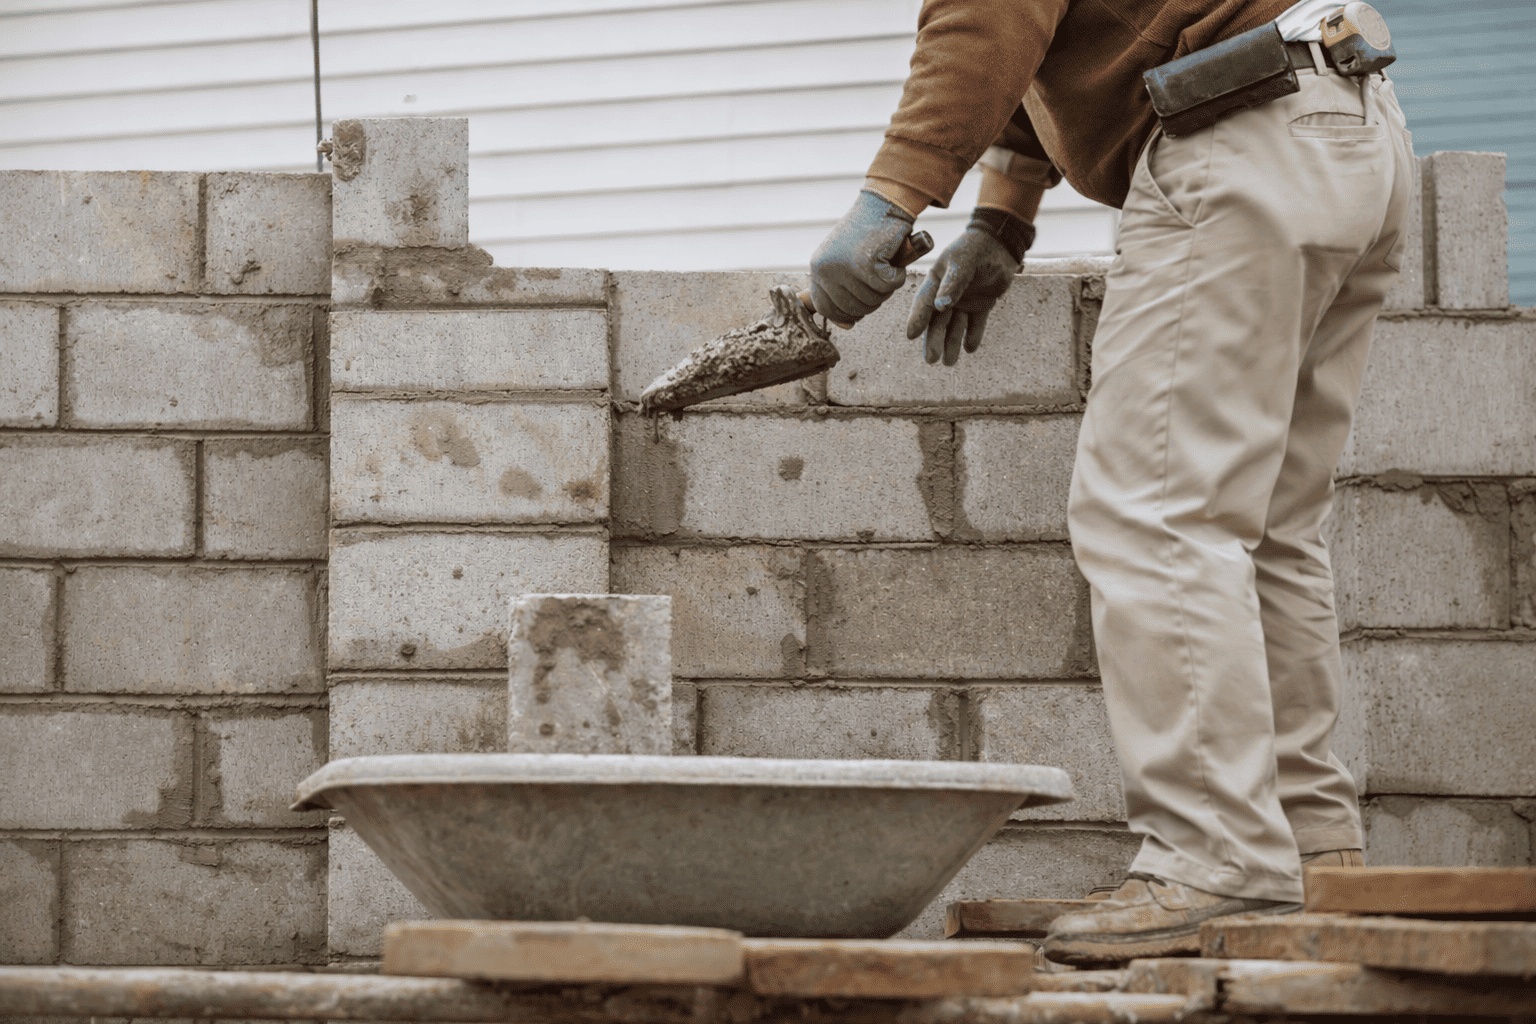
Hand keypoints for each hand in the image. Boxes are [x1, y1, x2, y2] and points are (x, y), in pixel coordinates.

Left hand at [809, 190, 916, 323]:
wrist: (883, 202)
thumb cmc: (868, 233)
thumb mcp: (844, 261)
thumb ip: (841, 291)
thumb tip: (846, 325)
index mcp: (817, 267)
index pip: (826, 309)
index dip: (845, 314)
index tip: (860, 305)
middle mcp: (827, 268)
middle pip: (853, 309)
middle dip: (872, 299)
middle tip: (879, 278)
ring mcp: (846, 267)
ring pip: (873, 299)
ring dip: (886, 287)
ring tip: (885, 264)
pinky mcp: (869, 263)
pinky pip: (889, 287)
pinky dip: (897, 276)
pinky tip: (893, 259)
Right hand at [906, 208, 1033, 364]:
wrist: (1002, 243)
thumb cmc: (977, 248)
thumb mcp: (963, 262)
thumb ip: (953, 284)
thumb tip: (940, 307)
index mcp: (936, 281)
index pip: (924, 303)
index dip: (917, 319)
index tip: (910, 335)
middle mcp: (947, 294)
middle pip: (938, 321)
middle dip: (934, 340)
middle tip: (931, 359)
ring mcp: (964, 301)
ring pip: (955, 326)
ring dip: (952, 343)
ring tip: (949, 362)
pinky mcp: (981, 305)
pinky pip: (975, 324)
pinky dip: (973, 335)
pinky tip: (970, 348)